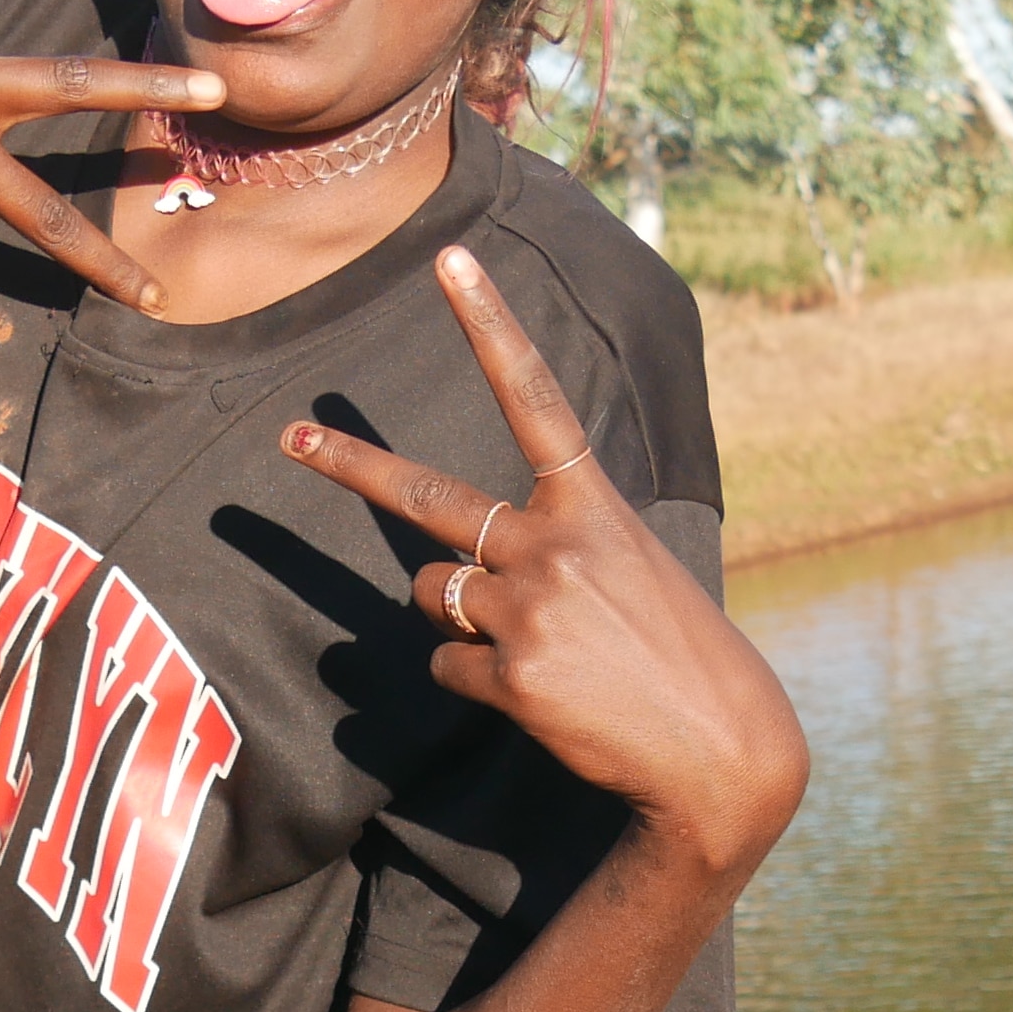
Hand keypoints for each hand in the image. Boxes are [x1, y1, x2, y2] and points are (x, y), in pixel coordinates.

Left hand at [283, 245, 808, 877]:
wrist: (721, 751)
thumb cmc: (680, 656)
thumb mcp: (634, 568)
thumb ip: (559, 544)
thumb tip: (466, 570)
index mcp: (593, 505)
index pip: (531, 395)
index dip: (490, 323)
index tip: (449, 260)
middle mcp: (553, 545)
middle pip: (426, 496)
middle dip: (350, 466)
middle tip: (290, 437)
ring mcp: (527, 609)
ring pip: (433, 594)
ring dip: (459, 615)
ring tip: (537, 644)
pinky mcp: (511, 674)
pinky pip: (447, 664)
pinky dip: (476, 678)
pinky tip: (540, 693)